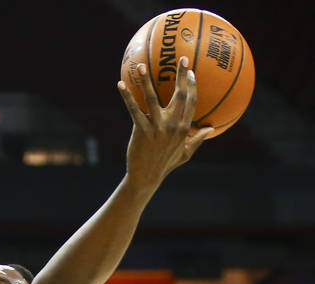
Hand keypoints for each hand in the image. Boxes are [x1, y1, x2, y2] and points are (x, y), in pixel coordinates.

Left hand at [119, 56, 211, 190]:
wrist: (145, 178)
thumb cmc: (164, 165)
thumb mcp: (184, 154)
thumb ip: (197, 140)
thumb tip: (211, 128)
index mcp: (183, 129)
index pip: (191, 102)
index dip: (191, 85)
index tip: (190, 71)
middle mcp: (172, 126)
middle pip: (179, 95)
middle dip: (180, 75)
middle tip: (180, 57)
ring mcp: (157, 127)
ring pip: (152, 98)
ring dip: (146, 80)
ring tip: (141, 66)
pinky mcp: (141, 131)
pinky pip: (134, 110)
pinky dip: (127, 96)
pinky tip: (120, 85)